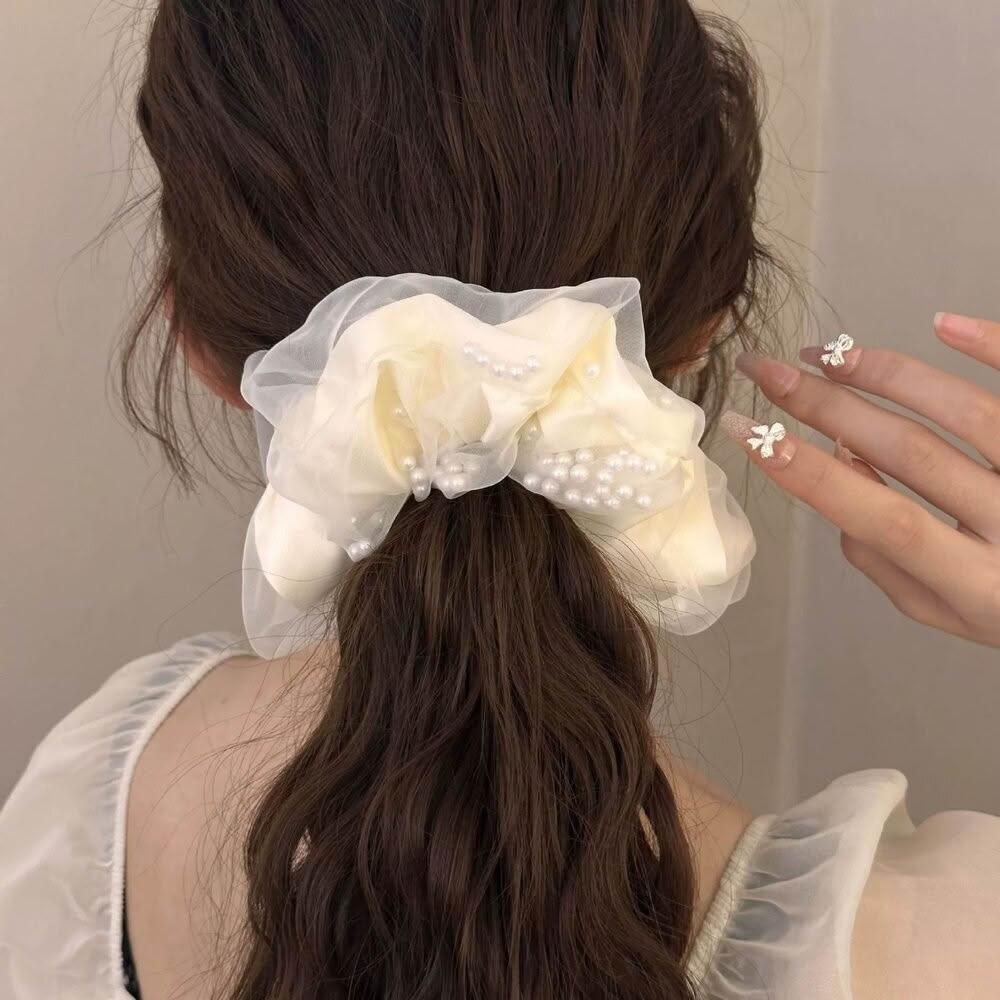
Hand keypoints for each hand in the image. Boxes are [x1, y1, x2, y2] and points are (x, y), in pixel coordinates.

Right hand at [722, 312, 999, 645]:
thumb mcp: (947, 612)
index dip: (805, 471)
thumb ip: (885, 560)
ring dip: (886, 374)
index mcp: (979, 584)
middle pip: (908, 452)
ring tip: (826, 355)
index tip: (748, 431)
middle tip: (766, 370)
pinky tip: (943, 322)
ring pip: (966, 412)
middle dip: (825, 406)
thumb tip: (841, 473)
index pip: (877, 516)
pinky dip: (991, 345)